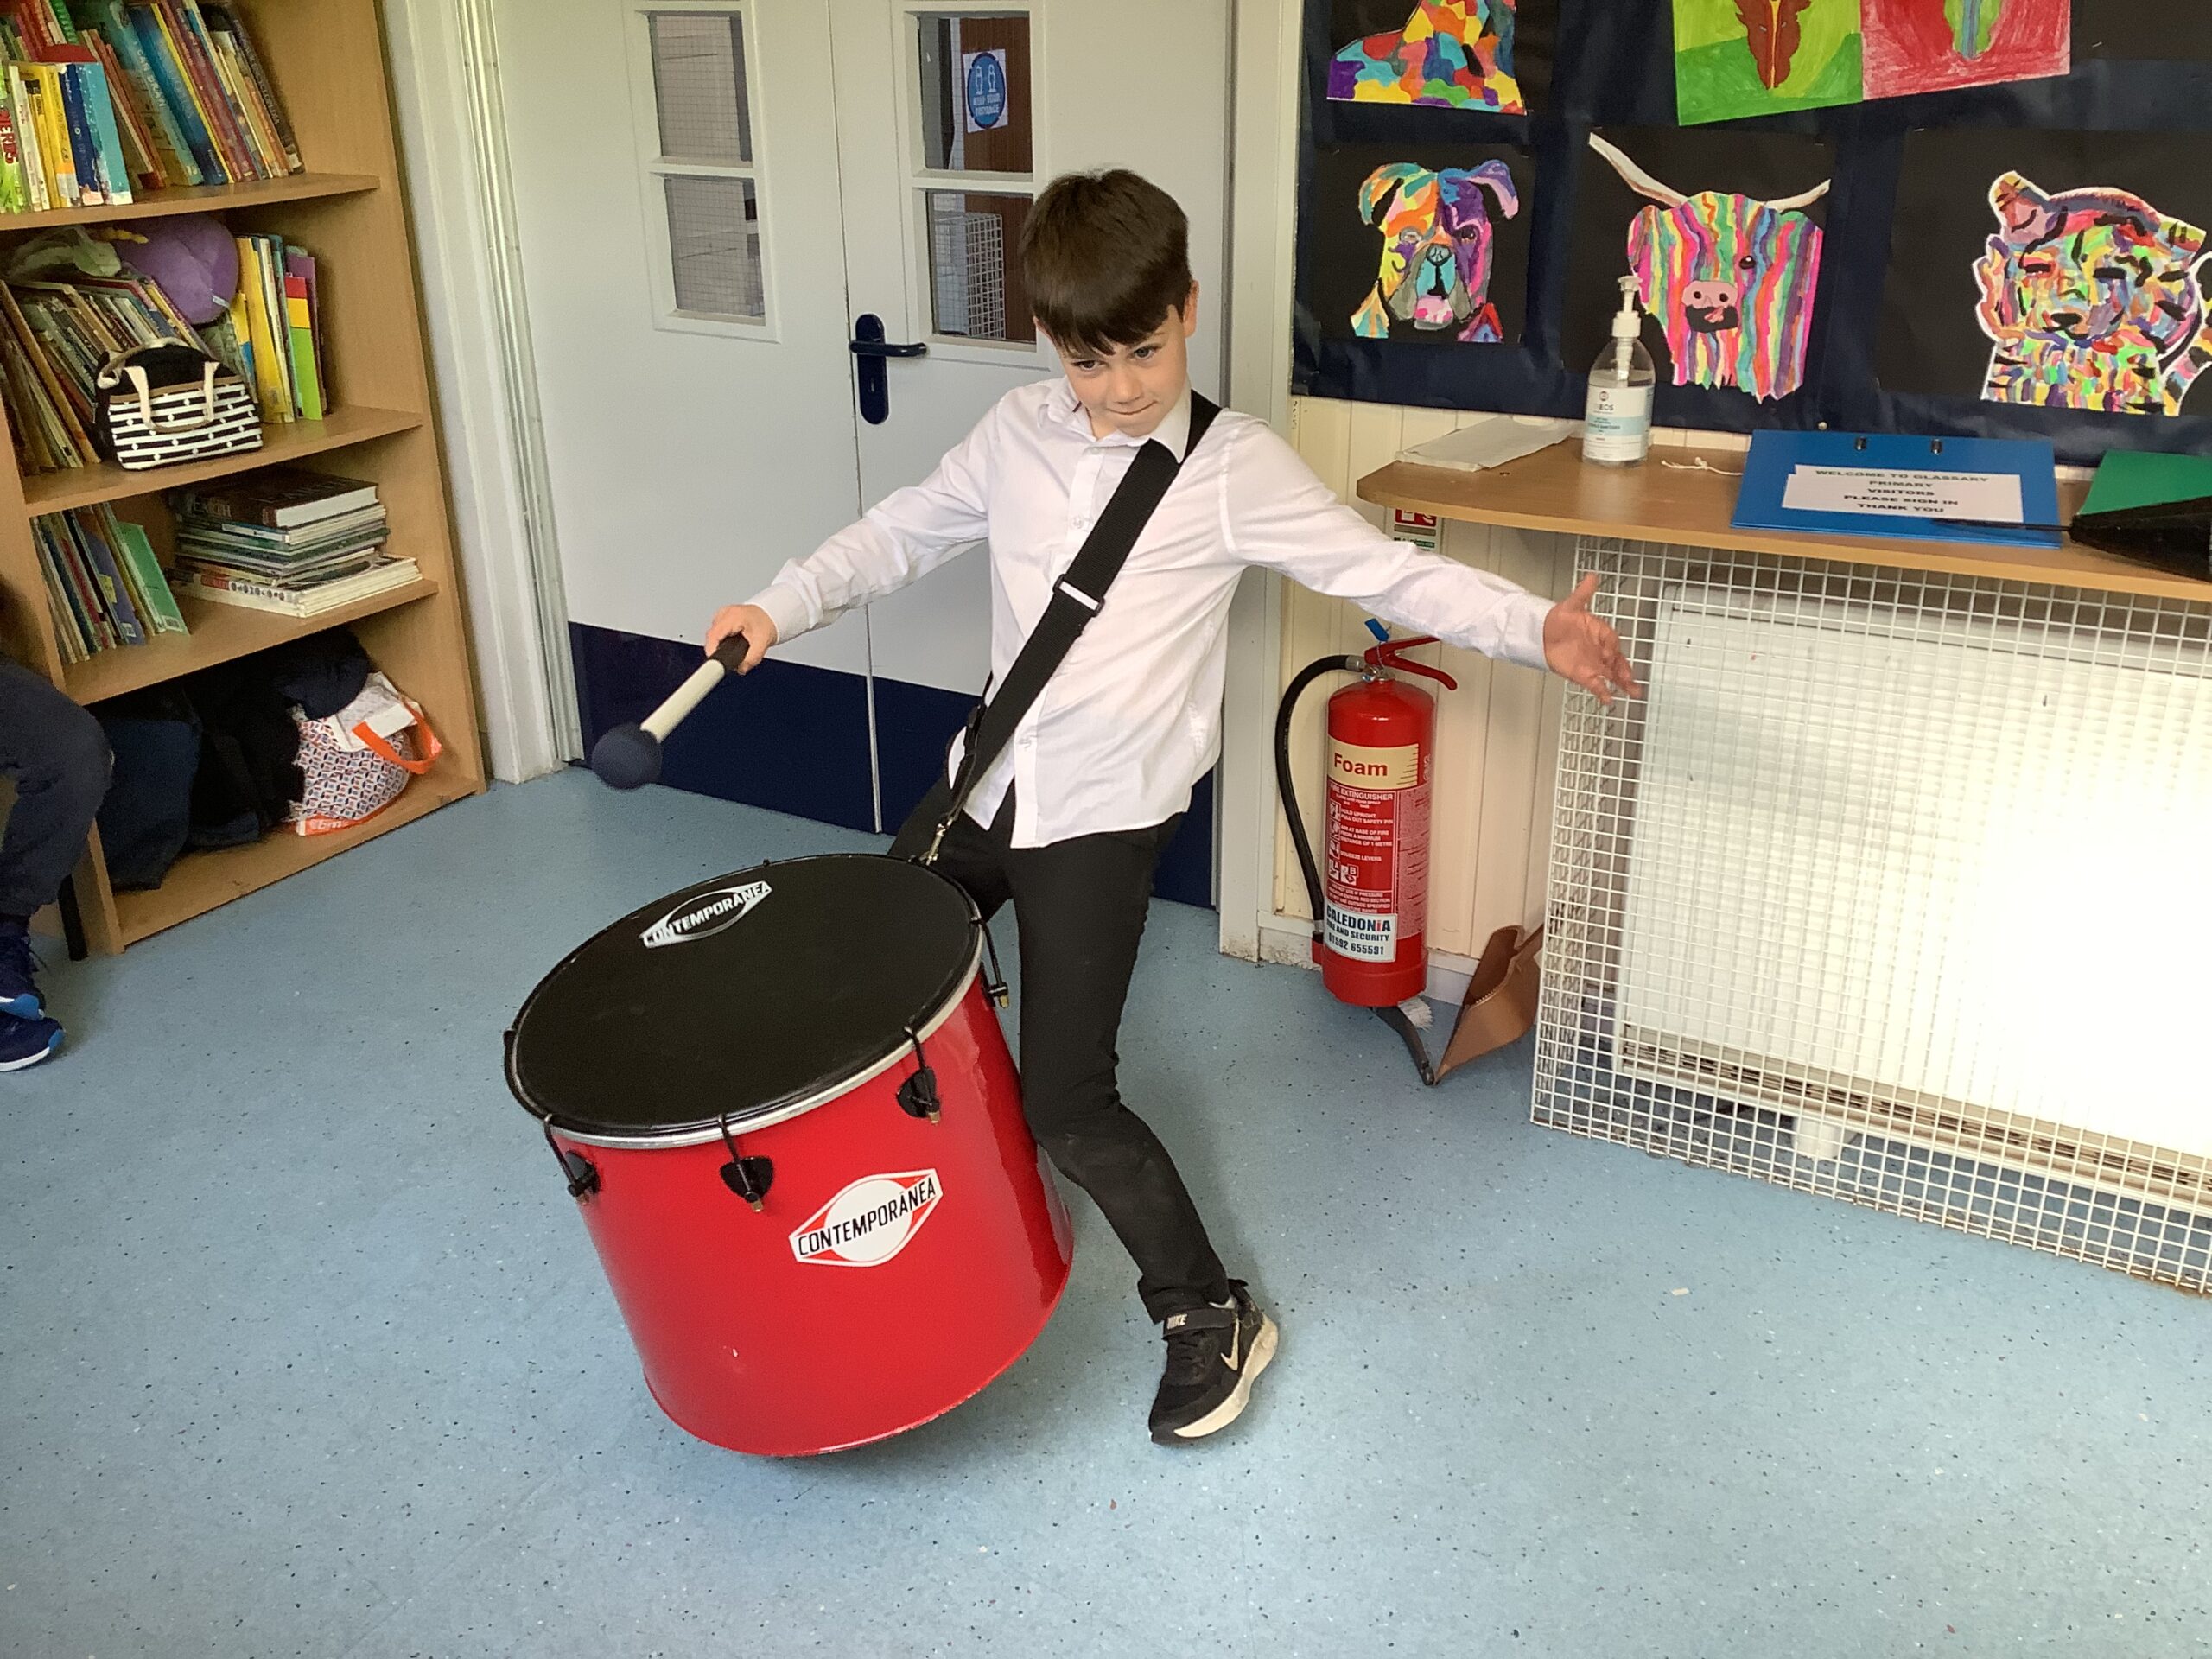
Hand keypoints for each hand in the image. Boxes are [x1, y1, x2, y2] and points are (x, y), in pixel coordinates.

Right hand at [705, 604, 776, 672]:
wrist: (770, 615)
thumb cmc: (767, 623)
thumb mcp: (763, 643)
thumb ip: (752, 659)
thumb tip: (740, 669)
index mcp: (733, 616)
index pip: (713, 636)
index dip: (712, 652)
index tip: (715, 665)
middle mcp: (724, 613)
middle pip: (711, 637)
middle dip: (719, 651)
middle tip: (732, 659)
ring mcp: (721, 615)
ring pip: (712, 636)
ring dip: (720, 646)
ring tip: (735, 648)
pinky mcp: (720, 618)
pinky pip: (716, 632)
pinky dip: (722, 640)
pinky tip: (732, 642)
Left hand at [1543, 574, 1640, 706]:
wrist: (1541, 633)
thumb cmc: (1558, 619)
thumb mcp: (1571, 605)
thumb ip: (1583, 593)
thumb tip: (1592, 577)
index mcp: (1600, 632)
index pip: (1611, 641)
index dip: (1611, 648)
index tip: (1612, 654)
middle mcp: (1599, 649)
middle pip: (1617, 661)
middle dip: (1625, 671)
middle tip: (1634, 680)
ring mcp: (1593, 663)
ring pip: (1611, 674)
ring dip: (1622, 684)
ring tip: (1633, 692)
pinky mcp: (1583, 674)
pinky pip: (1596, 684)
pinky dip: (1602, 691)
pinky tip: (1608, 699)